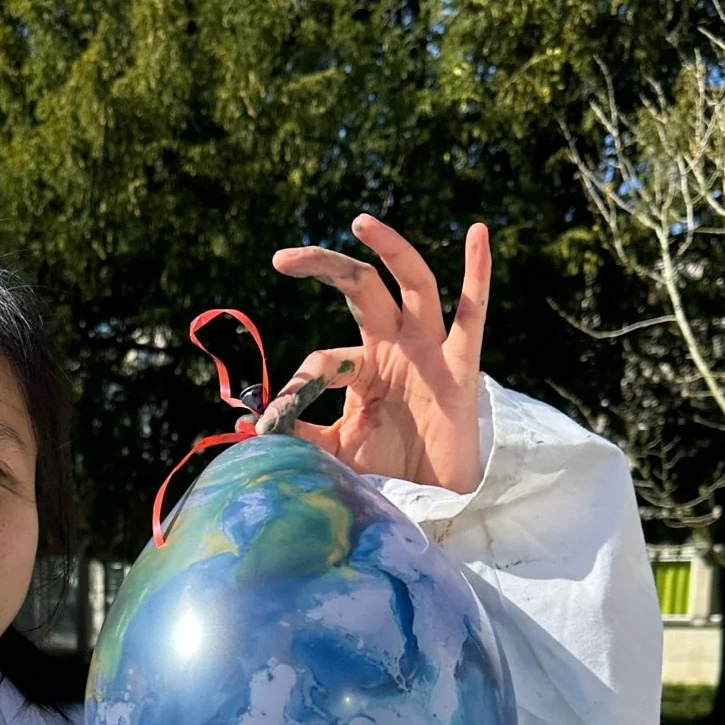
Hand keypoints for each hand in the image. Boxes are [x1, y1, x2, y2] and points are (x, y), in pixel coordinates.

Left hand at [255, 214, 490, 494]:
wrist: (437, 502)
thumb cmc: (390, 470)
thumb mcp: (336, 452)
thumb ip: (300, 435)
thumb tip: (246, 424)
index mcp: (362, 367)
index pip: (321, 362)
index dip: (293, 391)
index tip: (268, 427)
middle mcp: (394, 347)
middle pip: (361, 289)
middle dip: (324, 267)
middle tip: (282, 258)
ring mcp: (429, 351)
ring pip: (413, 283)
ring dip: (391, 248)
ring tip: (362, 222)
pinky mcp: (461, 368)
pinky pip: (472, 315)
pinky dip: (478, 274)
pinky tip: (478, 234)